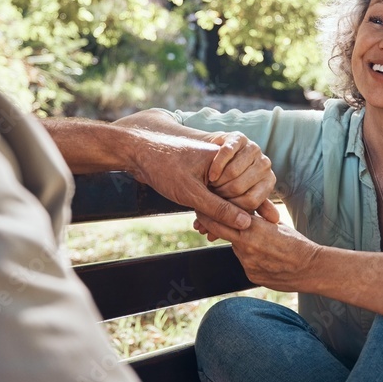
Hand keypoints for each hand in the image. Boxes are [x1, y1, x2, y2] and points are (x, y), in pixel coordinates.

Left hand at [130, 131, 253, 229]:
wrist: (137, 150)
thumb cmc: (163, 167)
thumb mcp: (191, 193)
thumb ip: (219, 209)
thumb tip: (245, 223)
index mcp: (226, 158)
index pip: (243, 193)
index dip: (232, 215)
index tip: (211, 226)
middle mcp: (223, 161)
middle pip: (236, 196)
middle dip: (224, 217)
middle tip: (205, 231)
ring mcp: (213, 168)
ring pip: (224, 197)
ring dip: (215, 214)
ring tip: (201, 227)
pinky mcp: (203, 174)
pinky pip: (214, 194)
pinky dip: (208, 208)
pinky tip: (198, 221)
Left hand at [193, 200, 320, 291]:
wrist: (310, 268)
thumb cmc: (296, 242)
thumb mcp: (276, 223)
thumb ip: (257, 218)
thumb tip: (241, 209)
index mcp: (253, 228)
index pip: (222, 218)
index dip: (209, 213)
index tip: (201, 207)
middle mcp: (246, 245)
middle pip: (219, 231)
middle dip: (210, 225)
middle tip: (200, 221)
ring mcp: (247, 262)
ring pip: (235, 248)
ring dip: (239, 243)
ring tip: (259, 243)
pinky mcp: (250, 275)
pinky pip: (245, 262)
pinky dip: (250, 258)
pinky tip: (265, 258)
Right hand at [203, 131, 275, 212]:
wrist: (215, 155)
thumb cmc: (228, 182)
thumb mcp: (241, 197)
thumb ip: (254, 209)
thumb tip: (275, 222)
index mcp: (268, 180)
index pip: (251, 201)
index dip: (233, 208)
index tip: (221, 209)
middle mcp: (264, 164)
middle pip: (240, 187)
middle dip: (222, 195)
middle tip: (211, 197)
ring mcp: (253, 149)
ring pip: (233, 172)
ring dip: (218, 182)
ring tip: (210, 186)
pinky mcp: (239, 138)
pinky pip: (227, 154)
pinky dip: (216, 166)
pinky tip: (210, 174)